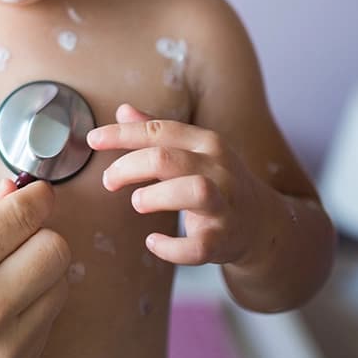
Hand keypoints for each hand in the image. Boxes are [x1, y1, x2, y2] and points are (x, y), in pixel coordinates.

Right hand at [0, 179, 69, 357]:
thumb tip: (10, 191)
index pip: (24, 213)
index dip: (36, 196)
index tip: (35, 194)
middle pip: (55, 247)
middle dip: (40, 233)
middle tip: (16, 237)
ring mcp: (4, 346)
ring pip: (60, 284)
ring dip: (41, 272)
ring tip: (5, 276)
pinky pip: (47, 323)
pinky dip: (33, 308)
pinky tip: (0, 310)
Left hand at [87, 103, 267, 266]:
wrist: (264, 225)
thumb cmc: (218, 181)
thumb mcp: (193, 150)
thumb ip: (156, 131)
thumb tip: (122, 110)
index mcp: (206, 142)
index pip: (158, 130)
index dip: (121, 134)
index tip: (92, 140)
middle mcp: (218, 169)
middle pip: (166, 158)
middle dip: (129, 167)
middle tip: (109, 181)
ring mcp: (224, 204)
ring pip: (191, 192)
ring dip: (154, 197)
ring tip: (138, 203)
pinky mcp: (225, 240)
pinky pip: (197, 246)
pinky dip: (170, 247)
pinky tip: (153, 242)